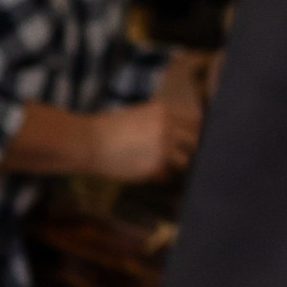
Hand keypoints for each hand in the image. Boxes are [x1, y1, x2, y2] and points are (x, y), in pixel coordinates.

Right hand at [90, 69, 202, 184]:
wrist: (90, 141)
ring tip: (158, 164)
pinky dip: (157, 175)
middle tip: (180, 156)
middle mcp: (168, 128)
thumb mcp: (139, 115)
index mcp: (164, 111)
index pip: (195, 121)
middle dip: (189, 150)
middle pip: (195, 142)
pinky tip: (142, 170)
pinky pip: (165, 175)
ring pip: (184, 161)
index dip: (196, 132)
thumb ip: (160, 123)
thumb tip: (178, 138)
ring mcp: (163, 148)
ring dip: (174, 165)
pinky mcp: (154, 167)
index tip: (192, 141)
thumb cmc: (109, 128)